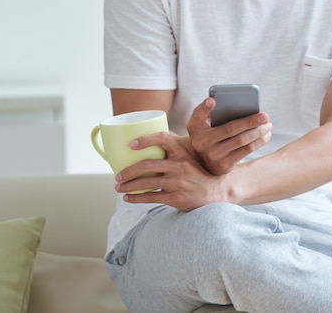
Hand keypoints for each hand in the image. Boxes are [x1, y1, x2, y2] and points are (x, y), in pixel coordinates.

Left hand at [114, 132, 228, 210]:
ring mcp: (177, 183)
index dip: (145, 140)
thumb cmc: (196, 170)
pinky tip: (128, 198)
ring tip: (118, 187)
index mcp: (181, 152)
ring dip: (128, 186)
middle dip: (128, 171)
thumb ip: (173, 144)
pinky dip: (136, 198)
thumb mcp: (188, 154)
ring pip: (146, 184)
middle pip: (147, 166)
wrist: (214, 191)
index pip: (162, 139)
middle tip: (117, 176)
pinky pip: (151, 198)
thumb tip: (151, 131)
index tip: (130, 145)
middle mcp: (179, 166)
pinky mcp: (176, 198)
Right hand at [186, 97, 271, 174]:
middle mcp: (201, 142)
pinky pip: (244, 152)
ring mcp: (212, 155)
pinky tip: (265, 136)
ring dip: (257, 133)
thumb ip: (206, 111)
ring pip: (240, 141)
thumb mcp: (199, 122)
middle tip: (265, 116)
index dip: (205, 108)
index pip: (198, 114)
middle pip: (230, 129)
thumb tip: (214, 101)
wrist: (203, 160)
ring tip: (268, 126)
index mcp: (195, 127)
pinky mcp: (223, 165)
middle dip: (250, 122)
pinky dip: (257, 143)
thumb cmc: (206, 133)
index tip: (213, 101)